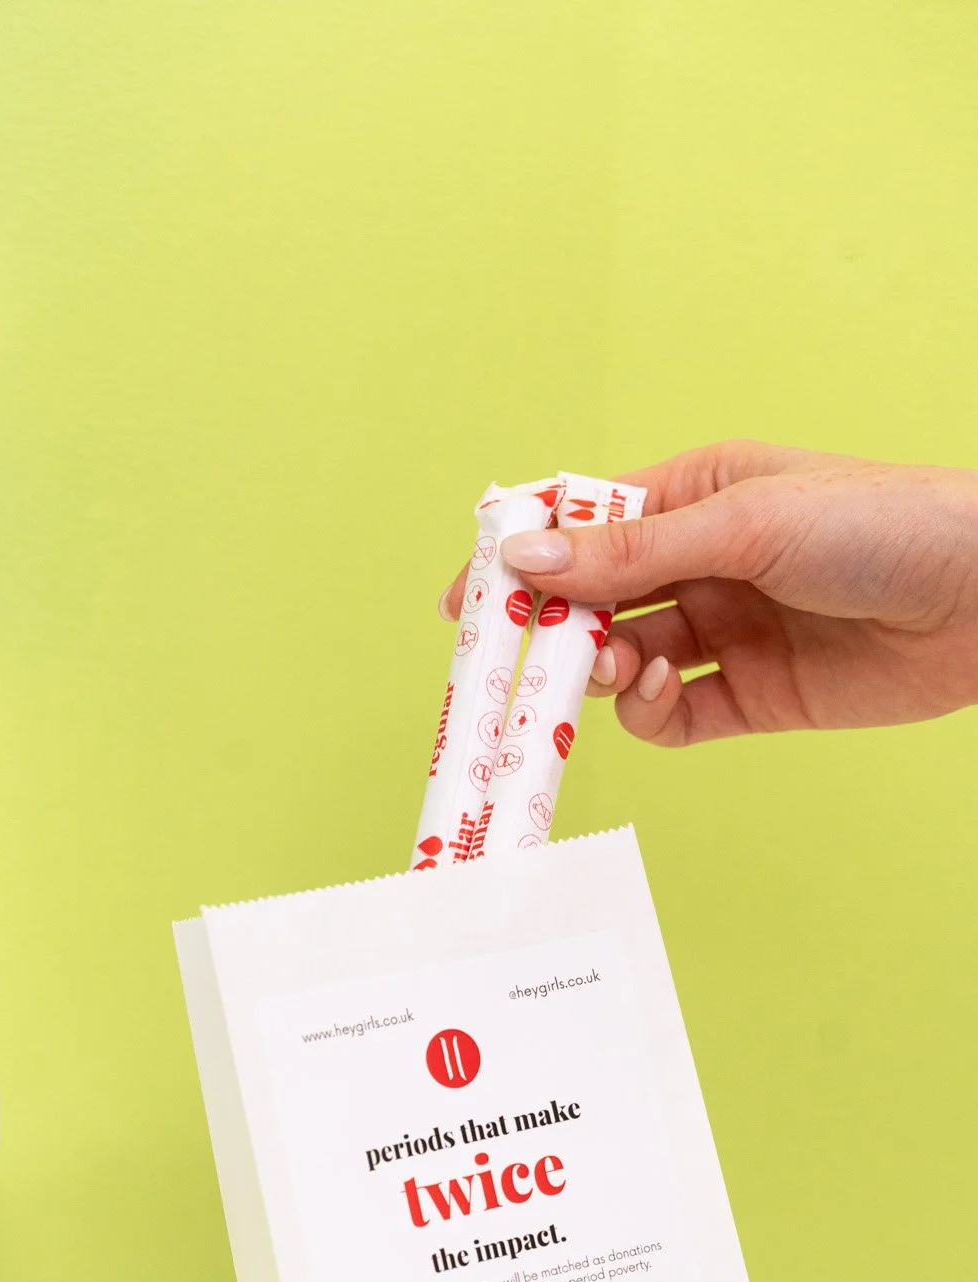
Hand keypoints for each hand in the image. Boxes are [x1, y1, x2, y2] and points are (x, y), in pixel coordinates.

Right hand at [439, 442, 977, 746]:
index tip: (466, 600)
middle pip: (593, 603)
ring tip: (614, 668)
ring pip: (623, 664)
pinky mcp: (751, 697)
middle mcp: (701, 564)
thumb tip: (527, 560)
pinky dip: (649, 714)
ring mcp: (725, 632)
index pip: (583, 526)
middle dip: (551, 631)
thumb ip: (631, 552)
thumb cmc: (883, 523)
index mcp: (694, 496)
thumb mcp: (743, 523)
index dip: (522, 559)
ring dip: (602, 672)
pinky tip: (658, 692)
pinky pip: (672, 717)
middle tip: (517, 658)